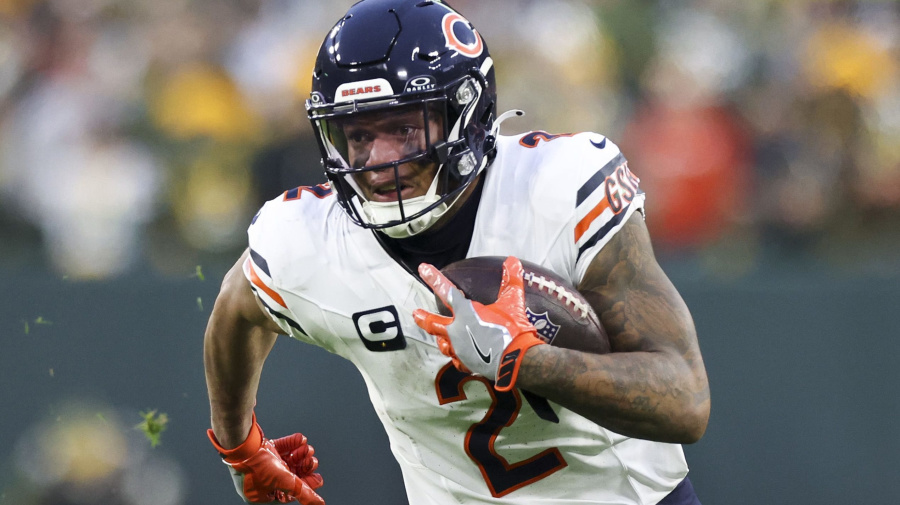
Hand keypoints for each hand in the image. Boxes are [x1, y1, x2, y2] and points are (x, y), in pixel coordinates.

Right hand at [208, 414, 324, 503]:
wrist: (240, 442)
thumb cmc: (256, 465)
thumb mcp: (283, 481)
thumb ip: (302, 492)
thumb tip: (320, 504)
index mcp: (260, 494)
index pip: (288, 493)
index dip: (305, 485)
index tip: (318, 478)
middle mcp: (259, 480)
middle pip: (288, 475)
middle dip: (302, 466)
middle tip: (313, 460)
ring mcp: (260, 464)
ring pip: (285, 460)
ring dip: (299, 454)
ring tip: (307, 448)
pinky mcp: (261, 449)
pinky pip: (279, 448)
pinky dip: (291, 444)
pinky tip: (300, 439)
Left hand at [413, 256, 545, 390]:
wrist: (517, 360)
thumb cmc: (513, 330)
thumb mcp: (512, 302)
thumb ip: (511, 280)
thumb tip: (513, 261)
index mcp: (466, 312)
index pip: (446, 290)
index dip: (434, 278)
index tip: (423, 269)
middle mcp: (457, 330)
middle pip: (433, 323)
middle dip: (423, 317)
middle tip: (416, 314)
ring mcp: (459, 349)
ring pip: (443, 343)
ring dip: (439, 338)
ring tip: (438, 336)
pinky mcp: (466, 363)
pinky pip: (455, 359)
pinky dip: (455, 356)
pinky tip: (457, 355)